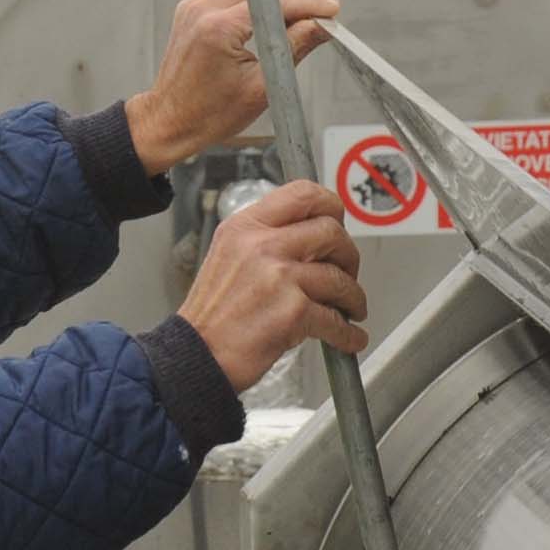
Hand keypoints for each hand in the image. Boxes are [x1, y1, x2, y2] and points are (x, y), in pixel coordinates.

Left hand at [127, 0, 341, 173]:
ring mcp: (194, 7)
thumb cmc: (208, 114)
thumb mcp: (263, 87)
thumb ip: (294, 48)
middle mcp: (203, 10)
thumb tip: (321, 26)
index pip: (275, 0)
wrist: (169, 122)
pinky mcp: (192, 10)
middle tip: (324, 4)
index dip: (309, 2)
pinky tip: (278, 12)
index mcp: (218, 29)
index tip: (330, 8)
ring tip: (307, 8)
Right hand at [178, 181, 368, 388]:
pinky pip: (336, 319)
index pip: (302, 194)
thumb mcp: (229, 256)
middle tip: (346, 272)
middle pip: (331, 231)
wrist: (196, 355)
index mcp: (245, 227)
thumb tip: (313, 238)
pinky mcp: (293, 312)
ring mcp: (279, 277)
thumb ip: (266, 239)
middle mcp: (261, 245)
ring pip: (339, 277)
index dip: (331, 206)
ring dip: (353, 297)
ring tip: (350, 308)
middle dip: (348, 256)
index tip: (338, 221)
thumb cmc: (213, 314)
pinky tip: (348, 335)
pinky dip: (348, 332)